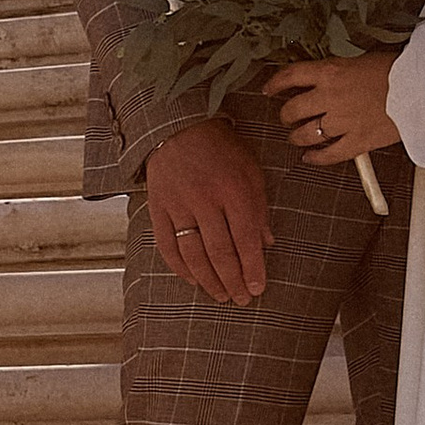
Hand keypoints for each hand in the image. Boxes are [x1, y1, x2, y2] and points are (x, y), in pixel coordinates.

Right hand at [142, 117, 269, 303]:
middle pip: (221, 252)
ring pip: (194, 254)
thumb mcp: (250, 170)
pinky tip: (193, 280)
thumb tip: (266, 243)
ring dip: (209, 280)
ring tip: (221, 295)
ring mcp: (179, 205)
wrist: (178, 125)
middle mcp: (205, 200)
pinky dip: (180, 267)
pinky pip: (167, 245)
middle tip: (241, 299)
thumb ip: (259, 207)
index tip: (258, 288)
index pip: (246, 240)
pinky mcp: (158, 207)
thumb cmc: (220, 147)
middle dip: (233, 281)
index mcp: (234, 189)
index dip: (253, 269)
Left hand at [268, 53, 402, 169]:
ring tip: (297, 137)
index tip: (269, 89)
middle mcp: (331, 97)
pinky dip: (316, 158)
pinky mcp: (358, 142)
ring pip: (306, 135)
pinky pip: (329, 155)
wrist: (423, 87)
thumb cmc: (397, 70)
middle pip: (292, 110)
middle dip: (286, 115)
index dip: (275, 83)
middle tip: (287, 117)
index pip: (291, 76)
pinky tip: (310, 158)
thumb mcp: (361, 59)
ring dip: (297, 137)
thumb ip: (338, 72)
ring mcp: (343, 122)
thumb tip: (324, 79)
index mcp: (331, 72)